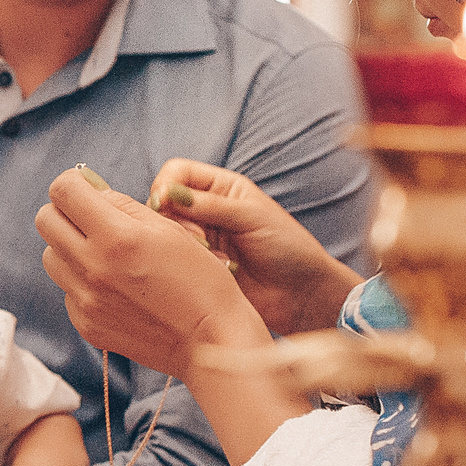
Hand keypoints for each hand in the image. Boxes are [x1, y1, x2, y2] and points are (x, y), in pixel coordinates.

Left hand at [36, 168, 259, 374]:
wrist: (210, 342)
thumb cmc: (201, 281)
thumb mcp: (170, 229)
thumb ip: (123, 205)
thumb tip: (92, 190)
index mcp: (117, 237)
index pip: (63, 192)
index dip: (73, 183)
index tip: (85, 187)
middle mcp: (93, 268)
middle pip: (45, 220)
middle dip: (65, 211)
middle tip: (92, 218)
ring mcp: (85, 300)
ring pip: (50, 256)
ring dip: (70, 247)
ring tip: (105, 255)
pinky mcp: (85, 324)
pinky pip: (66, 290)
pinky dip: (82, 281)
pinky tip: (115, 287)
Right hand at [147, 159, 359, 335]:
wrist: (301, 293)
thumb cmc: (287, 248)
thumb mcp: (250, 217)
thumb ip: (208, 205)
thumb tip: (164, 193)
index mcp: (221, 187)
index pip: (176, 172)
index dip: (165, 185)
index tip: (165, 204)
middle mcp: (206, 210)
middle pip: (164, 203)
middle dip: (175, 219)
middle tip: (199, 237)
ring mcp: (200, 239)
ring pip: (167, 232)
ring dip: (186, 243)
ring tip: (214, 257)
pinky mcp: (197, 266)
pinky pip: (175, 259)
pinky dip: (190, 263)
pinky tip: (218, 270)